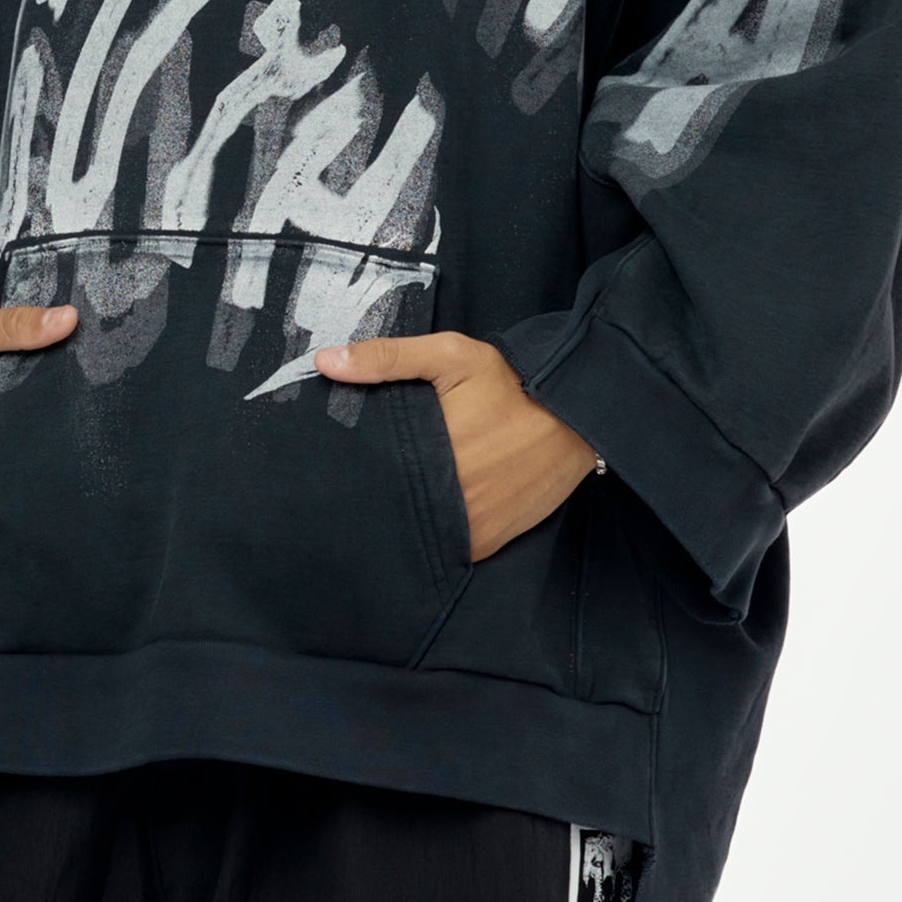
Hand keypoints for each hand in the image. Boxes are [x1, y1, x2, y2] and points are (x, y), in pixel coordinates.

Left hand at [314, 329, 602, 561]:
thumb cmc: (509, 383)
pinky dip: (432, 532)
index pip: (370, 472)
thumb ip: (388, 357)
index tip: (334, 460)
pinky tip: (422, 512)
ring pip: (415, 531)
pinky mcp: (485, 544)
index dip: (350, 468)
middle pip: (389, 505)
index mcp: (431, 450)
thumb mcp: (451, 355)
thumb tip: (325, 362)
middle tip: (354, 480)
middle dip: (374, 493)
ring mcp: (467, 528)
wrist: (576, 419)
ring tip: (390, 495)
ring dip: (402, 516)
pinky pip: (445, 546)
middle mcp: (448, 498)